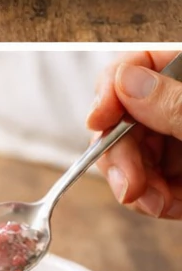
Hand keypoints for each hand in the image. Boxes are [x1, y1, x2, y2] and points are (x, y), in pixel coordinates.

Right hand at [86, 50, 181, 219]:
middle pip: (125, 114)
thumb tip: (125, 81)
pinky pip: (150, 180)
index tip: (97, 119)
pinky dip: (152, 198)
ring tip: (155, 204)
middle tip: (129, 185)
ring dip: (134, 182)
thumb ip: (175, 103)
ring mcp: (181, 139)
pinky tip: (167, 207)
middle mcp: (181, 106)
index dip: (111, 88)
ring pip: (131, 151)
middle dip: (120, 153)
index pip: (140, 63)